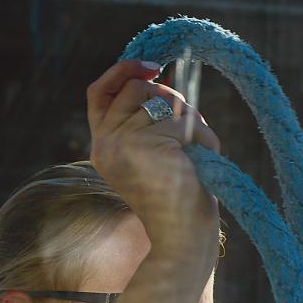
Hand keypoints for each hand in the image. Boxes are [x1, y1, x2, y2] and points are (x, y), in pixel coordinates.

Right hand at [86, 59, 219, 262]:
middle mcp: (104, 143)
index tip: (152, 68)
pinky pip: (181, 118)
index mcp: (101, 146)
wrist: (181, 234)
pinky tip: (203, 158)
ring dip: (191, 120)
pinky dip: (202, 135)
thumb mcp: (151, 151)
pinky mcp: (144, 144)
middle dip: (170, 99)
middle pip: (136, 89)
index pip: (99, 92)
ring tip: (197, 152)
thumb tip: (155, 76)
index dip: (122, 71)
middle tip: (189, 128)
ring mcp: (121, 143)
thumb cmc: (175, 195)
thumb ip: (144, 118)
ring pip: (163, 101)